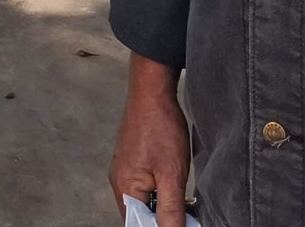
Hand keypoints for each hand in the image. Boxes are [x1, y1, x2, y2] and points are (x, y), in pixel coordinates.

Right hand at [109, 57, 189, 226]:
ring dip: (160, 204)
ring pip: (142, 200)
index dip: (159, 226)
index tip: (179, 220)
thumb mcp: (172, 174)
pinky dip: (157, 190)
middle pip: (138, 215)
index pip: (137, 226)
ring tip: (182, 196)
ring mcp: (122, 169)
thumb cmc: (161, 128)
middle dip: (161, 217)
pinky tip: (173, 182)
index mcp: (124, 189)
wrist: (152, 91)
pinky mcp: (130, 159)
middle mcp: (118, 182)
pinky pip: (142, 185)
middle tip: (185, 209)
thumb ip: (170, 209)